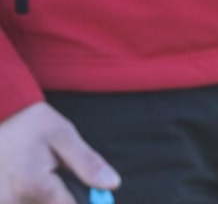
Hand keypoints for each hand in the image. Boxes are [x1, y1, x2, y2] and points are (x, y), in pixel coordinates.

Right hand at [0, 102, 118, 203]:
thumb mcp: (63, 136)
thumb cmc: (31, 124)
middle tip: (59, 170)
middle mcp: (14, 201)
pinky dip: (34, 194)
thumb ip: (88, 163)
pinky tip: (31, 176)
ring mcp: (3, 202)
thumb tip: (112, 184)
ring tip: (42, 170)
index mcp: (34, 186)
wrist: (0, 117)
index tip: (95, 192)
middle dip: (65, 195)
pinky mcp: (0, 199)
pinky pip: (25, 202)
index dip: (88, 201)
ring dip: (49, 194)